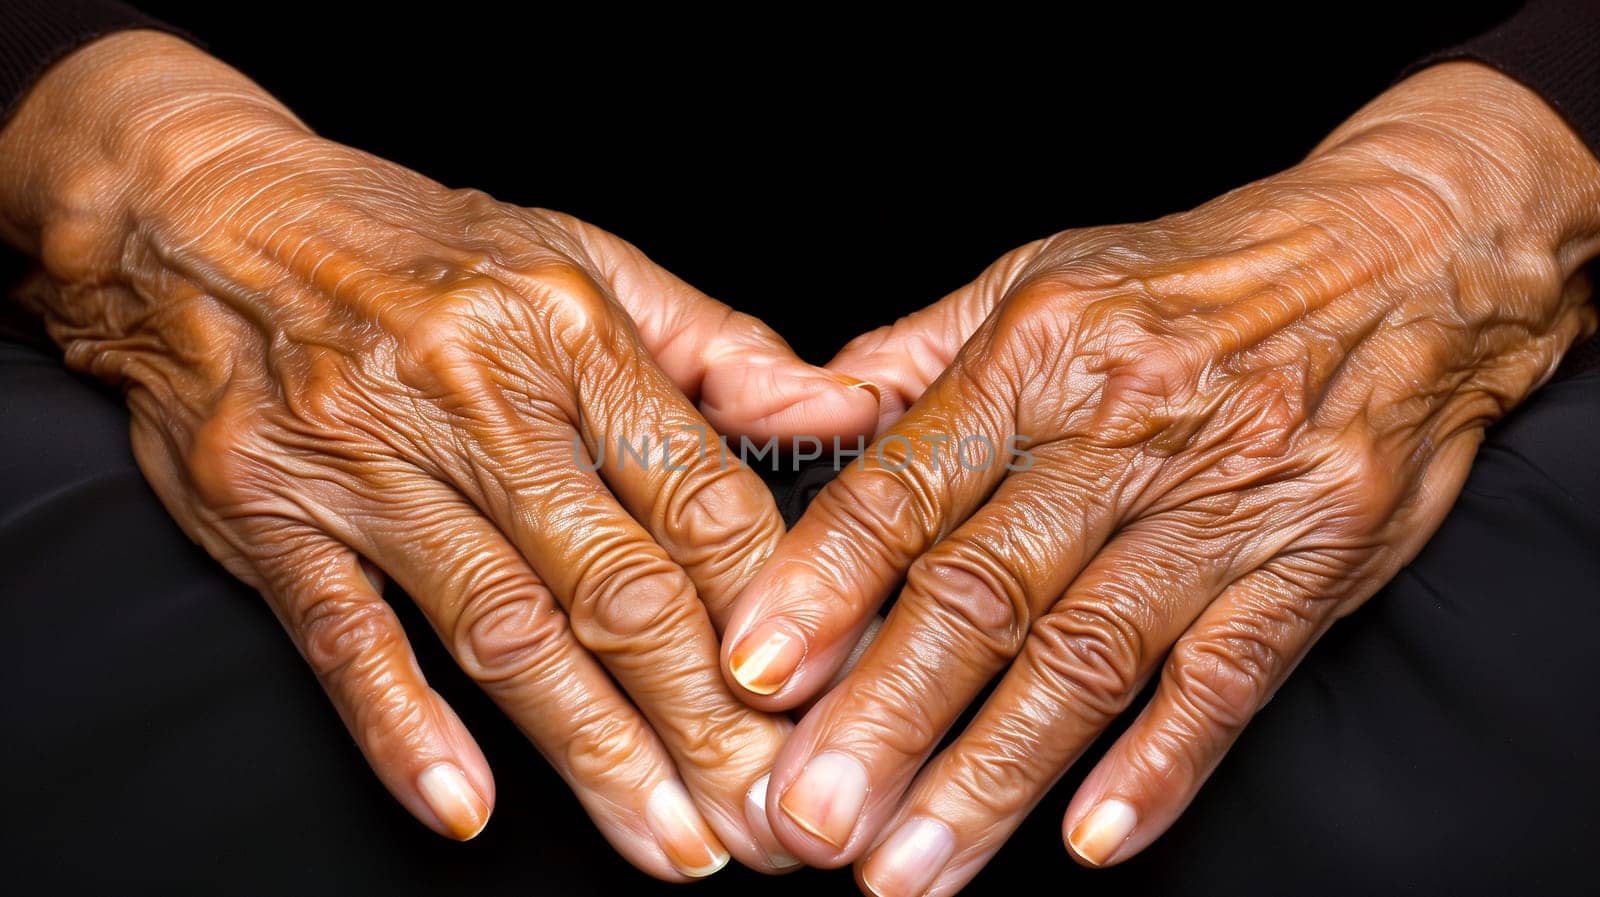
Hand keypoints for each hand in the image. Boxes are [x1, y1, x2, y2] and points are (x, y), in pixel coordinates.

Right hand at [0, 33, 877, 877]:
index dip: (774, 608)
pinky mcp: (268, 513)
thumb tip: (843, 412)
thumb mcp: (582, 260)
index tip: (827, 698)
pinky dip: (403, 728)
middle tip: (770, 817)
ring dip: (596, 752)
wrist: (198, 213)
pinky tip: (466, 807)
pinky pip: (346, 634)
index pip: (698, 492)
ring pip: (501, 630)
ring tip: (672, 842)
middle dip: (707, 718)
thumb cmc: (412, 244)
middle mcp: (472, 395)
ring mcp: (363, 460)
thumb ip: (720, 348)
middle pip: (616, 584)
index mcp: (568, 330)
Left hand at [720, 62, 1599, 894]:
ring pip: (1089, 654)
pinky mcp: (1309, 564)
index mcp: (1036, 354)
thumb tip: (803, 416)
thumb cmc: (1196, 279)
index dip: (824, 584)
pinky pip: (1226, 677)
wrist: (1404, 260)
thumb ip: (915, 358)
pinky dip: (1158, 766)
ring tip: (912, 868)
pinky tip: (1091, 839)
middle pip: (985, 589)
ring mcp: (1222, 503)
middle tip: (811, 816)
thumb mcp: (1042, 277)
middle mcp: (1121, 430)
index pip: (908, 483)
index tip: (757, 673)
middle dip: (889, 713)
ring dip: (994, 773)